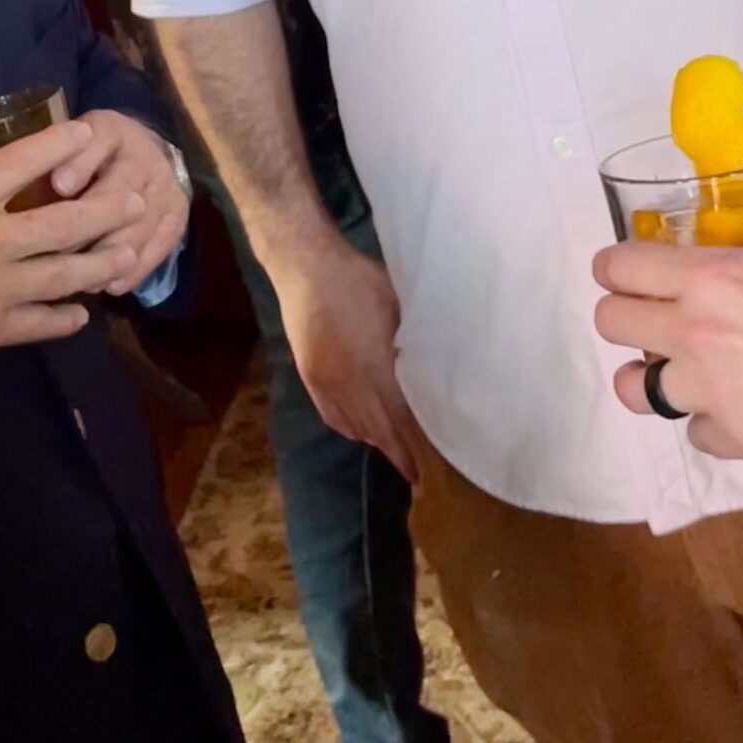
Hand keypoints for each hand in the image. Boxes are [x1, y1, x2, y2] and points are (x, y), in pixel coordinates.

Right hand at [0, 121, 149, 388]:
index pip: (20, 163)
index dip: (59, 146)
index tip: (87, 134)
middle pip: (63, 223)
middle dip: (106, 211)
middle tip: (135, 201)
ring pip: (66, 274)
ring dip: (102, 263)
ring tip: (127, 254)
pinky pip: (44, 322)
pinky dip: (67, 317)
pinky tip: (82, 311)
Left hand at [47, 109, 188, 285]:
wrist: (141, 154)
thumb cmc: (84, 155)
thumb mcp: (65, 147)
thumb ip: (48, 162)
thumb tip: (42, 194)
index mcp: (111, 130)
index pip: (100, 141)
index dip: (80, 164)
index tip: (58, 186)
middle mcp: (145, 156)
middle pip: (122, 191)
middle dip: (90, 224)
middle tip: (59, 251)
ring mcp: (166, 188)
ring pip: (140, 226)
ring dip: (110, 256)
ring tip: (81, 280)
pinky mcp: (177, 217)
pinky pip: (159, 247)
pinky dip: (135, 271)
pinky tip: (111, 286)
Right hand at [265, 220, 425, 482]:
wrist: (304, 266)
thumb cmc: (357, 279)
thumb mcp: (397, 304)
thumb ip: (414, 340)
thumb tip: (438, 364)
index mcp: (375, 367)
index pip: (401, 419)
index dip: (415, 447)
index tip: (429, 471)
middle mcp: (350, 383)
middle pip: (378, 431)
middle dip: (399, 455)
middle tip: (417, 476)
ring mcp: (326, 382)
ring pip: (355, 426)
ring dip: (377, 442)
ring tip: (396, 455)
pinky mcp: (310, 377)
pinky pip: (332, 416)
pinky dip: (351, 428)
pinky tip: (362, 432)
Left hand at [592, 198, 742, 467]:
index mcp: (709, 276)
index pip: (619, 266)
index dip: (618, 266)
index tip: (630, 269)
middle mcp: (694, 334)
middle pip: (612, 325)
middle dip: (627, 316)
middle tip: (656, 315)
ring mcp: (712, 393)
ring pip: (635, 390)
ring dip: (650, 377)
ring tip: (677, 371)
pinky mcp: (740, 441)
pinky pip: (697, 434)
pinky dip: (710, 422)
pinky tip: (739, 410)